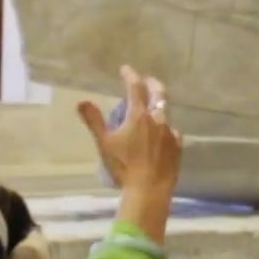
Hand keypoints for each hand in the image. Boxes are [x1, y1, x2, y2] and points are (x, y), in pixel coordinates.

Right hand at [79, 66, 182, 192]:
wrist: (149, 189)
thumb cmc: (124, 166)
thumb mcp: (104, 143)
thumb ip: (94, 121)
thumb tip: (81, 102)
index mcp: (139, 116)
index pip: (135, 87)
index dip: (130, 75)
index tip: (126, 69)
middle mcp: (158, 119)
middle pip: (158, 93)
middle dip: (151, 83)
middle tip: (145, 80)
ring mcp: (170, 132)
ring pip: (166, 112)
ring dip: (158, 106)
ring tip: (152, 108)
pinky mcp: (177, 146)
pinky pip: (172, 131)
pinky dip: (165, 128)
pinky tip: (161, 134)